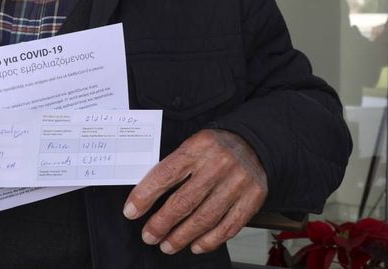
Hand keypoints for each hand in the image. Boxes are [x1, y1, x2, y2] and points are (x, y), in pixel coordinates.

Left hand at [123, 129, 267, 254]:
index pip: (166, 174)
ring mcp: (237, 182)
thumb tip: (146, 195)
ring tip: (167, 245)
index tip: (131, 212)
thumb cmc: (217, 147)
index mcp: (198, 147)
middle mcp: (219, 164)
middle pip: (184, 201)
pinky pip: (228, 226)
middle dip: (162, 223)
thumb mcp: (193, 144)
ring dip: (182, 237)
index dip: (145, 196)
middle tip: (149, 236)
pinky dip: (209, 241)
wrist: (255, 143)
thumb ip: (174, 165)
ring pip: (205, 218)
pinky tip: (195, 245)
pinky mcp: (252, 198)